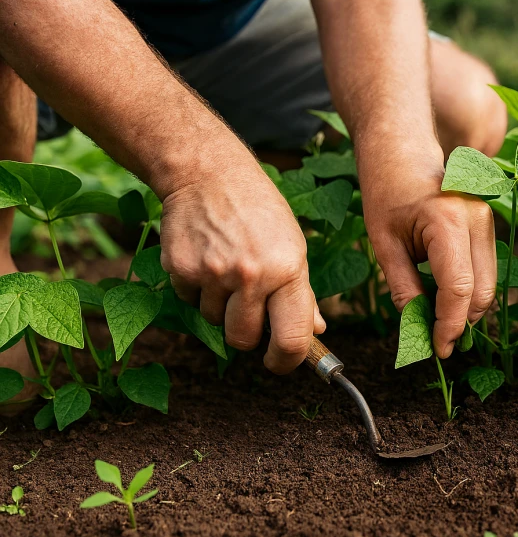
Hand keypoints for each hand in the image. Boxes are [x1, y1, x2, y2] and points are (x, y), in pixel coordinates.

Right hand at [158, 161, 324, 373]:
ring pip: (213, 322)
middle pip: (243, 341)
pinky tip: (206, 259)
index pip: (291, 339)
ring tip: (227, 269)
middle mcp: (251, 276)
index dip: (286, 361)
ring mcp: (213, 274)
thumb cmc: (260, 210)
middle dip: (246, 335)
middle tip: (248, 309)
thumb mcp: (293, 245)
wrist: (209, 173)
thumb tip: (316, 332)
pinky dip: (196, 290)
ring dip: (219, 307)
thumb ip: (302, 293)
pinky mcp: (182, 269)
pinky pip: (189, 302)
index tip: (280, 363)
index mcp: (288, 270)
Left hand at [360, 145, 496, 357]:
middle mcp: (478, 218)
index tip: (438, 350)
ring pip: (489, 283)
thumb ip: (403, 288)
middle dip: (461, 322)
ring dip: (467, 309)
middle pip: (482, 291)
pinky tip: (445, 298)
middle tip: (436, 341)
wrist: (401, 151)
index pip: (459, 289)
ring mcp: (488, 219)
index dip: (449, 326)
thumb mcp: (383, 243)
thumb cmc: (386, 192)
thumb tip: (418, 328)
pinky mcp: (489, 223)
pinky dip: (470, 290)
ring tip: (437, 321)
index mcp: (447, 220)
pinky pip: (486, 269)